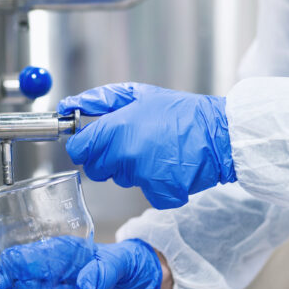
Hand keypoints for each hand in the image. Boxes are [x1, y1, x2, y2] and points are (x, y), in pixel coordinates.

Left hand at [58, 83, 235, 208]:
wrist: (220, 133)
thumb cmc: (181, 111)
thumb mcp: (138, 94)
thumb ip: (99, 100)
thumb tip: (68, 105)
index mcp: (116, 129)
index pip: (78, 150)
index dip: (84, 146)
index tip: (93, 142)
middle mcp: (125, 155)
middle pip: (95, 169)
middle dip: (107, 159)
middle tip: (131, 144)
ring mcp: (142, 177)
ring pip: (120, 179)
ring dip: (131, 169)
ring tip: (156, 151)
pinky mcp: (159, 193)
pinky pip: (145, 192)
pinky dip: (155, 184)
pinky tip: (169, 167)